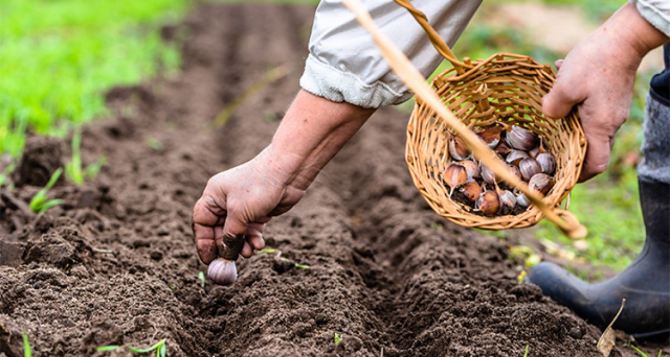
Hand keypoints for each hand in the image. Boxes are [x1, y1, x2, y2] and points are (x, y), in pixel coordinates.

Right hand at [192, 148, 304, 263]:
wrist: (288, 173)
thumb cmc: (259, 187)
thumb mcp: (239, 213)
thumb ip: (230, 236)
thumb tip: (225, 255)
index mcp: (213, 195)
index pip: (201, 222)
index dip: (203, 241)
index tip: (208, 259)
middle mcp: (225, 201)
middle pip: (218, 230)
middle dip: (225, 246)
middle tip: (230, 261)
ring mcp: (242, 207)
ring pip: (236, 233)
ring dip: (241, 245)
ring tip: (249, 252)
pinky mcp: (257, 212)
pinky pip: (250, 231)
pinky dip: (253, 239)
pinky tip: (259, 245)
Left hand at [542, 3, 666, 180]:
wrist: (623, 38)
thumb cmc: (594, 63)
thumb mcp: (564, 86)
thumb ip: (552, 108)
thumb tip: (548, 117)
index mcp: (600, 127)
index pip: (595, 165)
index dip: (579, 175)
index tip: (561, 175)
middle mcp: (610, 123)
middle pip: (589, 148)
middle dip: (567, 149)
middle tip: (545, 147)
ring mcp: (612, 111)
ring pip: (586, 126)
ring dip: (567, 121)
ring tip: (550, 108)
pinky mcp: (610, 98)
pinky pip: (589, 109)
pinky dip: (574, 104)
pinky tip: (560, 85)